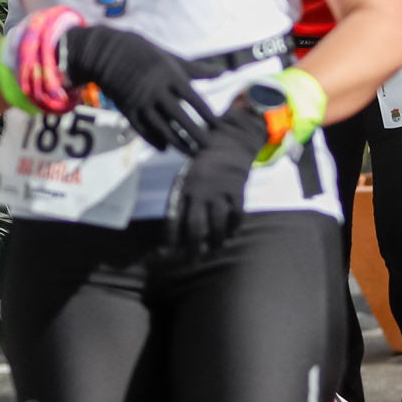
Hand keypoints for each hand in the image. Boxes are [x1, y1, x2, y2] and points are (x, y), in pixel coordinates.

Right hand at [62, 26, 215, 151]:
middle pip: (179, 117)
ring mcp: (140, 101)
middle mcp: (156, 90)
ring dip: (177, 142)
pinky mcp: (127, 109)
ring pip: (161, 127)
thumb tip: (222, 71)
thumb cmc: (144, 52)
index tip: (218, 125)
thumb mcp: (171, 57)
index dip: (206, 113)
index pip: (193, 98)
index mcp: (169, 75)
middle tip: (209, 146)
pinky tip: (165, 148)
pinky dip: (153, 140)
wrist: (105, 52)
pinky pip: (142, 129)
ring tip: (191, 153)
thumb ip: (196, 69)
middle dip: (195, 133)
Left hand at [166, 92, 275, 258]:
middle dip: (192, 248)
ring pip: (217, 224)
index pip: (174, 219)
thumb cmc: (201, 158)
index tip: (165, 254)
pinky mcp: (237, 191)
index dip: (170, 238)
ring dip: (215, 241)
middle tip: (190, 262)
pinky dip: (235, 226)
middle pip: (196, 227)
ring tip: (213, 251)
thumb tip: (175, 219)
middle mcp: (201, 193)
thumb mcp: (185, 173)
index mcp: (184, 187)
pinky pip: (237, 214)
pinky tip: (232, 234)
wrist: (227, 140)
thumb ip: (181, 195)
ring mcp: (220, 192)